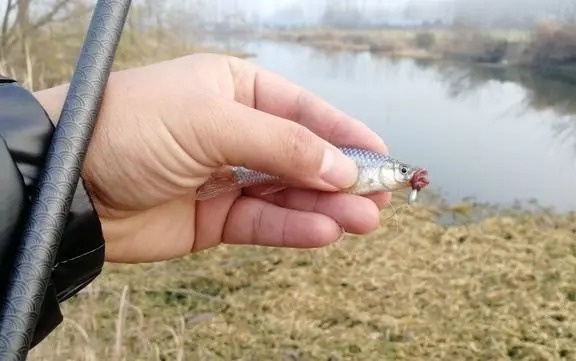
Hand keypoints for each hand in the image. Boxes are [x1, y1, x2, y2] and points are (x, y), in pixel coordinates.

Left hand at [34, 53, 389, 262]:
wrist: (67, 184)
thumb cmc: (129, 128)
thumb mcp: (211, 121)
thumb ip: (282, 145)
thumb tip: (341, 167)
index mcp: (235, 91)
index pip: (303, 111)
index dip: (345, 132)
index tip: (382, 154)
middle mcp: (235, 132)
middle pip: (303, 156)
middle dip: (343, 176)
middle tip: (381, 197)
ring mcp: (226, 178)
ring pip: (288, 194)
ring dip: (327, 207)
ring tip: (364, 220)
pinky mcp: (214, 219)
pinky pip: (263, 223)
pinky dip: (294, 228)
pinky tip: (325, 231)